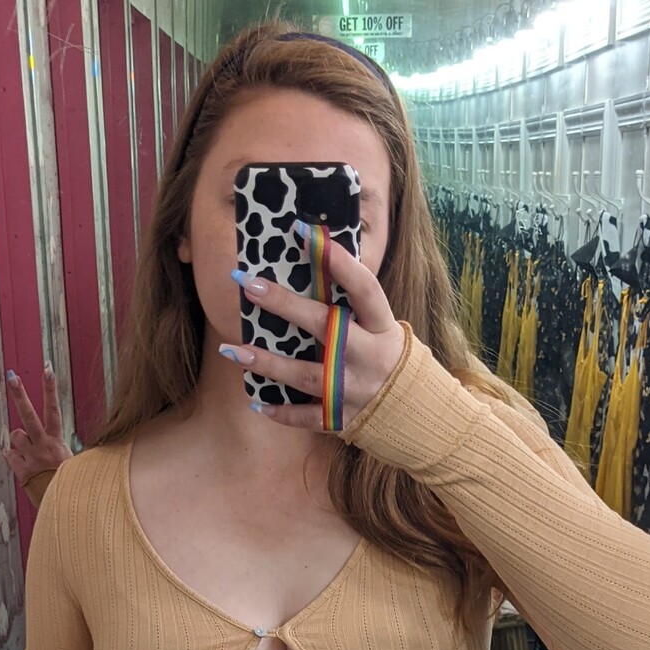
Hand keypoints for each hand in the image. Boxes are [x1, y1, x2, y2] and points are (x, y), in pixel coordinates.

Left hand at [3, 365, 68, 486]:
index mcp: (57, 442)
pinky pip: (10, 455)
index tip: (47, 370)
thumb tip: (55, 441)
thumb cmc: (70, 484)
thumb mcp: (72, 461)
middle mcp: (43, 446)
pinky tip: (25, 465)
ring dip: (19, 440)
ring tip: (31, 452)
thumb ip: (60, 447)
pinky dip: (15, 458)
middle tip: (12, 377)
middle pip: (29, 415)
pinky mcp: (21, 471)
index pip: (54, 410)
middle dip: (20, 395)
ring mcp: (31, 457)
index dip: (50, 389)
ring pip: (15, 435)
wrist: (66, 507)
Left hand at [218, 223, 405, 431]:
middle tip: (248, 284)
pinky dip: (281, 413)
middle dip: (284, 304)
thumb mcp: (382, 327)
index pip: (363, 287)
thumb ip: (355, 304)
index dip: (336, 260)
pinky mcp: (343, 417)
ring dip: (267, 363)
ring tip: (232, 350)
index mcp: (382, 326)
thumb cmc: (388, 356)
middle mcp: (368, 356)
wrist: (416, 411)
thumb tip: (317, 259)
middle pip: (324, 326)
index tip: (302, 231)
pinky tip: (256, 402)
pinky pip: (307, 417)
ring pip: (305, 375)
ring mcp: (355, 389)